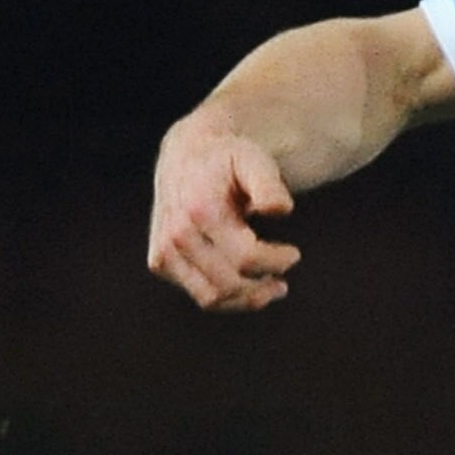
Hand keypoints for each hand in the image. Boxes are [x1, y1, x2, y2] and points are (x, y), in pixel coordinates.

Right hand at [147, 121, 300, 311]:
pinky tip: (247, 286)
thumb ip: (269, 185)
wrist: (186, 156)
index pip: (245, 257)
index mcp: (200, 209)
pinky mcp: (160, 262)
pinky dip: (228, 298)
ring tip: (271, 287)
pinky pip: (201, 296)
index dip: (276, 262)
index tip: (294, 255)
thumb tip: (279, 210)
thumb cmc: (228, 160)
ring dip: (247, 299)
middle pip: (230, 283)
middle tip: (282, 279)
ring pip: (213, 298)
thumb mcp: (253, 160)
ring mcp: (164, 250)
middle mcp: (177, 233)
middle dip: (263, 285)